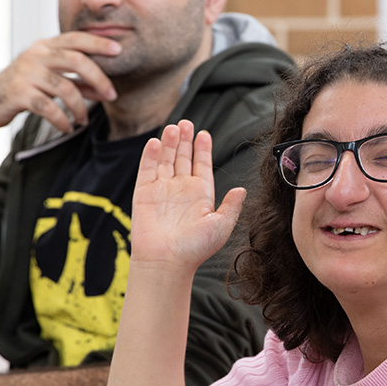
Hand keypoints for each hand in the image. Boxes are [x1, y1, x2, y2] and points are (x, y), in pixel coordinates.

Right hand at [0, 32, 122, 136]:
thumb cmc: (25, 89)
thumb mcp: (51, 80)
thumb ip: (78, 82)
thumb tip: (107, 91)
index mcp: (44, 46)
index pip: (75, 39)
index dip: (98, 43)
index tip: (119, 50)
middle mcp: (35, 55)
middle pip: (76, 60)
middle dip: (99, 78)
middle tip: (112, 95)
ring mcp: (26, 73)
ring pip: (65, 88)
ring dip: (81, 107)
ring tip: (84, 120)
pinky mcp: (19, 93)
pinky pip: (49, 108)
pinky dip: (63, 120)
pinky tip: (68, 127)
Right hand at [130, 123, 245, 272]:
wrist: (167, 261)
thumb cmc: (195, 248)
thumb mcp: (222, 225)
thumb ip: (232, 206)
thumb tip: (242, 189)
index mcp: (201, 196)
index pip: (201, 166)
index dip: (202, 149)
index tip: (204, 134)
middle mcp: (181, 190)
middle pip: (183, 158)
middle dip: (185, 140)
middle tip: (187, 123)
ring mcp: (162, 190)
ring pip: (166, 160)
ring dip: (170, 143)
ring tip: (174, 127)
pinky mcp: (144, 193)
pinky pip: (147, 169)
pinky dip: (151, 155)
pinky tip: (157, 142)